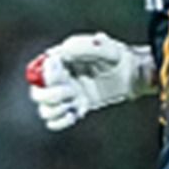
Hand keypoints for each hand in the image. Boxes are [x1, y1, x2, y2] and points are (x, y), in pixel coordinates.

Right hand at [25, 32, 156, 129]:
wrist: (132, 75)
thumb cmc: (118, 57)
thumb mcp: (107, 49)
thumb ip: (87, 46)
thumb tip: (65, 50)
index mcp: (60, 59)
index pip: (39, 70)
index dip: (47, 76)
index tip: (64, 76)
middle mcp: (59, 78)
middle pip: (37, 93)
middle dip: (50, 95)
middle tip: (70, 92)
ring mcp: (65, 95)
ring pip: (44, 109)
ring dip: (56, 109)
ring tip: (74, 103)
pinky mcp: (73, 108)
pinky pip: (54, 121)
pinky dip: (60, 121)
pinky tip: (75, 114)